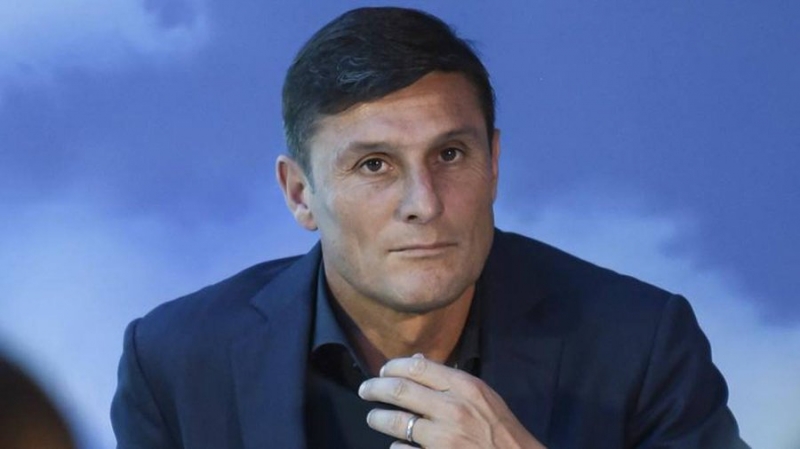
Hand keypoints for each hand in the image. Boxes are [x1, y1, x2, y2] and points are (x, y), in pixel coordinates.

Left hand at [358, 355, 545, 448]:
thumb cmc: (499, 428)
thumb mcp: (482, 395)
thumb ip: (449, 378)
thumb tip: (416, 361)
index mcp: (464, 387)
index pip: (417, 368)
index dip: (393, 367)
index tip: (382, 371)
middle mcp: (452, 409)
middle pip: (399, 390)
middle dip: (375, 388)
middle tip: (365, 390)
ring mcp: (443, 438)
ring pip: (395, 422)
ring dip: (378, 418)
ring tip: (373, 417)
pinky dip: (396, 447)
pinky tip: (397, 445)